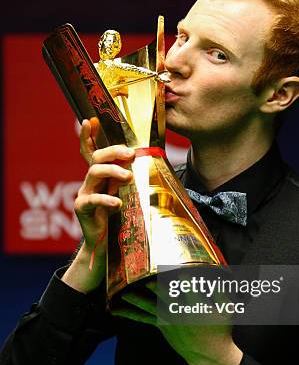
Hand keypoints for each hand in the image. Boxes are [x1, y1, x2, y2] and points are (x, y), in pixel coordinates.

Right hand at [62, 121, 134, 291]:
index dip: (87, 136)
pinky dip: (106, 199)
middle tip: (131, 154)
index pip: (91, 151)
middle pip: (96, 157)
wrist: (106, 244)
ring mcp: (84, 193)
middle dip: (114, 151)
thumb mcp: (126, 194)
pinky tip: (118, 202)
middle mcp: (90, 181)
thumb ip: (130, 178)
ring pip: (94, 172)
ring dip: (113, 171)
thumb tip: (150, 161)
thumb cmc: (119, 217)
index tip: (88, 121)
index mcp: (100, 176)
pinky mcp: (82, 208)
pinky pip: (92, 199)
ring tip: (128, 176)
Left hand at [112, 278, 242, 364]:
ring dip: (136, 299)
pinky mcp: (162, 325)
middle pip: (164, 294)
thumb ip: (220, 291)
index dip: (182, 275)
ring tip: (124, 293)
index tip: (178, 268)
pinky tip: (116, 311)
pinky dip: (129, 314)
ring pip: (149, 306)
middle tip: (146, 276)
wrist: (209, 354)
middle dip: (155, 285)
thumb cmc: (220, 330)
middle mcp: (179, 311)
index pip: (186, 285)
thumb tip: (214, 275)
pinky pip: (143, 318)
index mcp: (195, 304)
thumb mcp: (226, 309)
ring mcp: (168, 318)